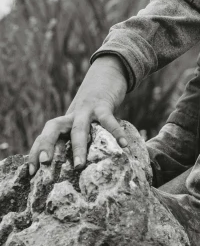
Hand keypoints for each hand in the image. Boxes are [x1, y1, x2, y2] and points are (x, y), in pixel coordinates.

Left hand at [28, 55, 128, 175]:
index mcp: (64, 122)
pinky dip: (116, 132)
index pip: (43, 135)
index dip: (35, 152)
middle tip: (45, 163)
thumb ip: (75, 137)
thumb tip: (74, 168)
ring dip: (78, 147)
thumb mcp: (80, 120)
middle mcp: (72, 115)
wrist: (106, 73)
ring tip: (79, 165)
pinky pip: (109, 120)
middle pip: (53, 128)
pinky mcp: (103, 105)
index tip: (30, 172)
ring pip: (78, 128)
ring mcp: (87, 109)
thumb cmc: (93, 105)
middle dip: (46, 144)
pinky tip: (124, 145)